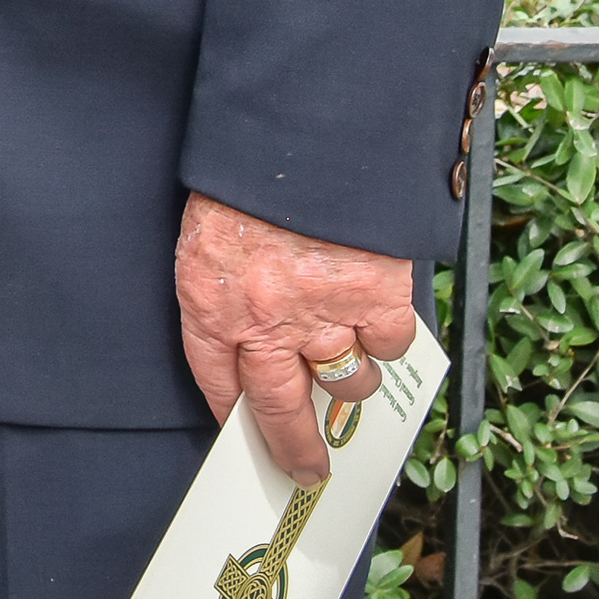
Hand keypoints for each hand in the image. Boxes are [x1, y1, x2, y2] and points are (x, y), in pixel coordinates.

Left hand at [176, 192, 415, 487]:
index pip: (216, 382)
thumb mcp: (211, 228)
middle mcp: (265, 319)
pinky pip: (388, 344)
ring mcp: (323, 312)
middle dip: (296, 448)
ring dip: (348, 381)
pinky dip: (387, 339)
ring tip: (345, 361)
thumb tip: (259, 337)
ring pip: (345, 382)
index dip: (233, 412)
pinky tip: (378, 319)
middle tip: (308, 469)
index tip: (245, 432)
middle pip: (282, 409)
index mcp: (210, 298)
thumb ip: (229, 286)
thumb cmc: (245, 172)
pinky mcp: (376, 295)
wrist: (297, 130)